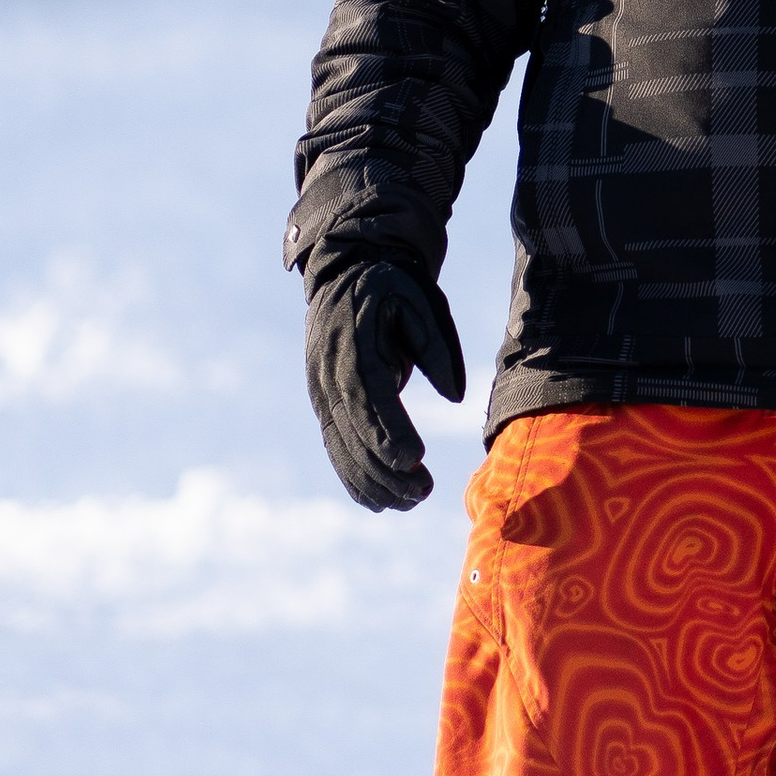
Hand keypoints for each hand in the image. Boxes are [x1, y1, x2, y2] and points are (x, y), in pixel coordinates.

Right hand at [304, 259, 463, 509]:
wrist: (346, 273)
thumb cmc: (392, 287)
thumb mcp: (419, 301)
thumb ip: (436, 347)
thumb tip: (454, 397)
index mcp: (352, 347)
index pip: (366, 398)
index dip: (387, 431)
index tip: (413, 459)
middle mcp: (328, 376)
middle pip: (353, 433)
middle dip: (386, 468)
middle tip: (424, 491)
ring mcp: (321, 393)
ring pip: (342, 448)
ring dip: (374, 481)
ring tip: (412, 501)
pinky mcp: (324, 405)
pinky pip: (336, 448)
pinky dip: (354, 477)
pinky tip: (380, 501)